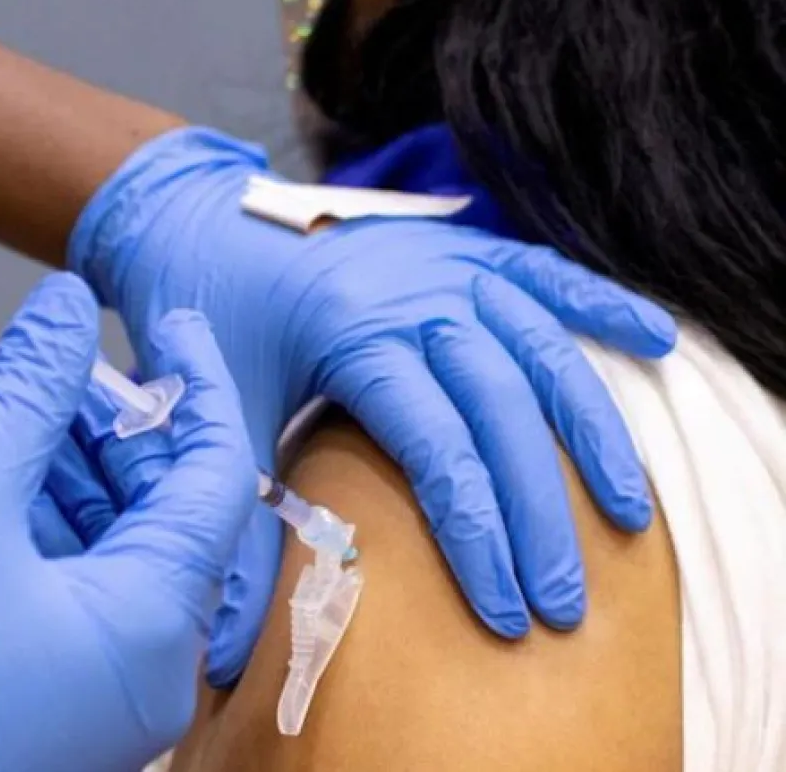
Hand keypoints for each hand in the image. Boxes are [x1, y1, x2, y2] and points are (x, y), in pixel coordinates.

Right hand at [0, 274, 258, 771]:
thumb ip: (21, 396)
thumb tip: (66, 308)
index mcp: (152, 626)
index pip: (216, 476)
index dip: (197, 385)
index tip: (168, 320)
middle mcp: (150, 671)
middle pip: (166, 514)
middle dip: (120, 430)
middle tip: (66, 364)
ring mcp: (105, 695)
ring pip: (118, 553)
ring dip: (78, 476)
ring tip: (23, 417)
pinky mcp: (59, 705)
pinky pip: (81, 597)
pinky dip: (50, 532)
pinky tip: (0, 488)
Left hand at [71, 128, 676, 671]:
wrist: (187, 213)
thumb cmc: (199, 313)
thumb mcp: (215, 406)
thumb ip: (237, 506)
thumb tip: (233, 629)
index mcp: (354, 334)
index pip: (439, 448)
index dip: (477, 533)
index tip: (502, 605)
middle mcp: (415, 293)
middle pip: (502, 410)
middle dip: (539, 512)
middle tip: (564, 597)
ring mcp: (443, 263)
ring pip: (541, 349)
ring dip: (589, 431)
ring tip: (624, 510)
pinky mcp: (455, 246)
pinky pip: (543, 272)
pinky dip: (601, 305)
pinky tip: (655, 342)